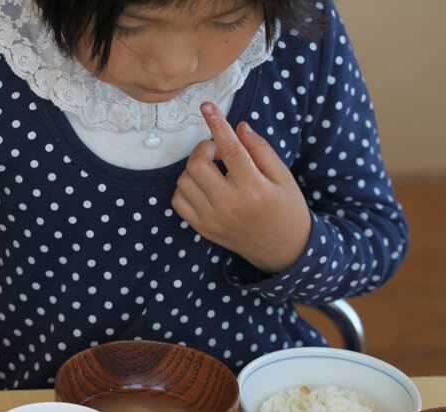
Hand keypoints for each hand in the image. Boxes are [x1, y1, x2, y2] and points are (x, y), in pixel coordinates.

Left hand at [171, 102, 310, 273]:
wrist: (283, 249)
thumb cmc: (287, 208)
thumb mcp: (283, 176)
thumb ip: (261, 150)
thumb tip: (238, 126)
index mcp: (254, 189)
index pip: (230, 149)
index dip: (217, 124)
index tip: (207, 106)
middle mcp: (229, 205)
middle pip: (197, 165)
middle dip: (204, 149)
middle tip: (219, 152)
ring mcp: (212, 219)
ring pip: (184, 181)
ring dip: (194, 168)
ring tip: (214, 170)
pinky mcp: (202, 228)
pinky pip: (178, 201)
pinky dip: (186, 188)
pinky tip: (203, 186)